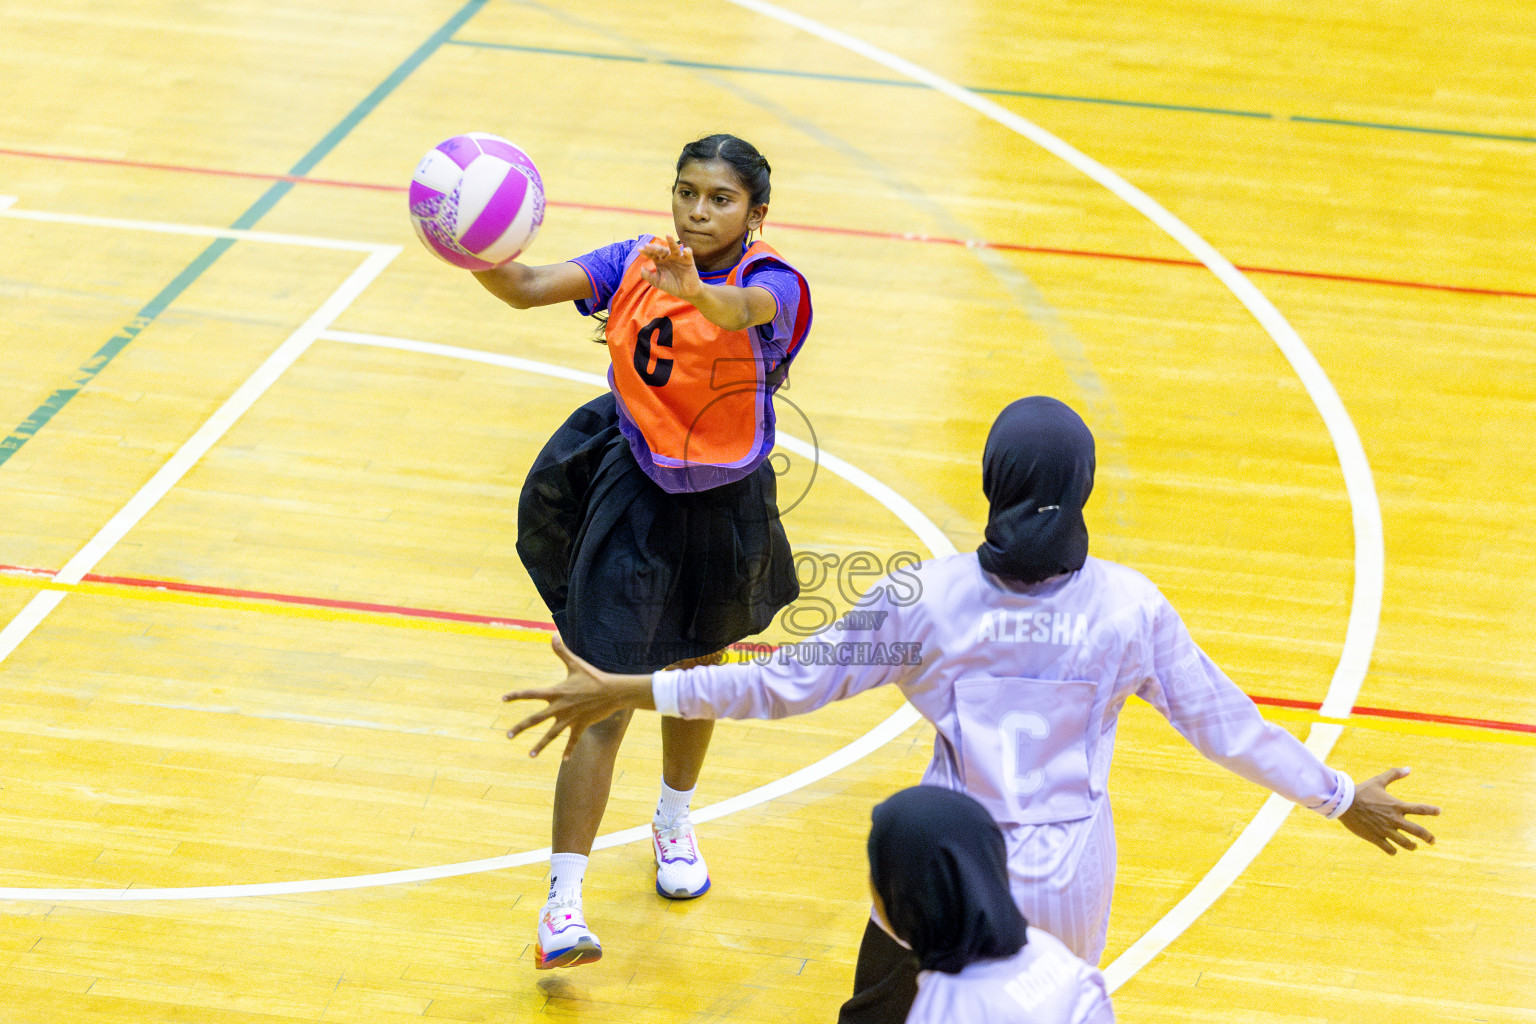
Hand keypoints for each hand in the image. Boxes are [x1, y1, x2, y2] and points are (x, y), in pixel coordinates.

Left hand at [501, 636, 653, 760]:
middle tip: (508, 735)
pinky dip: (569, 751)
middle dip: (520, 727)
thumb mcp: (576, 664)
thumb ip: (562, 651)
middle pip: (535, 719)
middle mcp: (559, 707)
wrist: (612, 691)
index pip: (531, 693)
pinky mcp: (581, 726)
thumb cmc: (593, 677)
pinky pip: (573, 740)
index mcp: (555, 692)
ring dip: (540, 745)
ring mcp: (569, 719)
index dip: (516, 695)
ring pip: (551, 735)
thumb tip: (553, 635)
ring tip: (530, 755)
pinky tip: (564, 761)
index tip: (503, 699)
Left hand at [637, 235, 701, 300]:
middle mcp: (668, 257)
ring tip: (668, 235)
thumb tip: (641, 269)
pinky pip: (688, 254)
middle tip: (648, 246)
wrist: (685, 292)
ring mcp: (678, 257)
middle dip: (655, 248)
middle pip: (661, 250)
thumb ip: (648, 276)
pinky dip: (687, 251)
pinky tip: (684, 250)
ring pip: (674, 248)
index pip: (652, 254)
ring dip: (671, 242)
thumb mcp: (657, 282)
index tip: (639, 249)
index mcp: (660, 260)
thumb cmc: (671, 285)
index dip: (646, 251)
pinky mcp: (688, 261)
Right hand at [1337, 767, 1439, 853]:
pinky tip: (1393, 850)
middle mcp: (1394, 820)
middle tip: (1432, 841)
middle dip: (1428, 838)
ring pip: (1406, 844)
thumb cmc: (1361, 791)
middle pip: (1418, 831)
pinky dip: (1393, 850)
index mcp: (1396, 806)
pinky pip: (1389, 849)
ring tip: (1414, 846)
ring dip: (1412, 846)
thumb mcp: (1378, 781)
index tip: (1439, 811)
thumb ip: (1393, 775)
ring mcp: (1385, 830)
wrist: (1343, 803)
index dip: (1431, 810)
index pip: (1420, 809)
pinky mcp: (1375, 838)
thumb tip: (1408, 768)